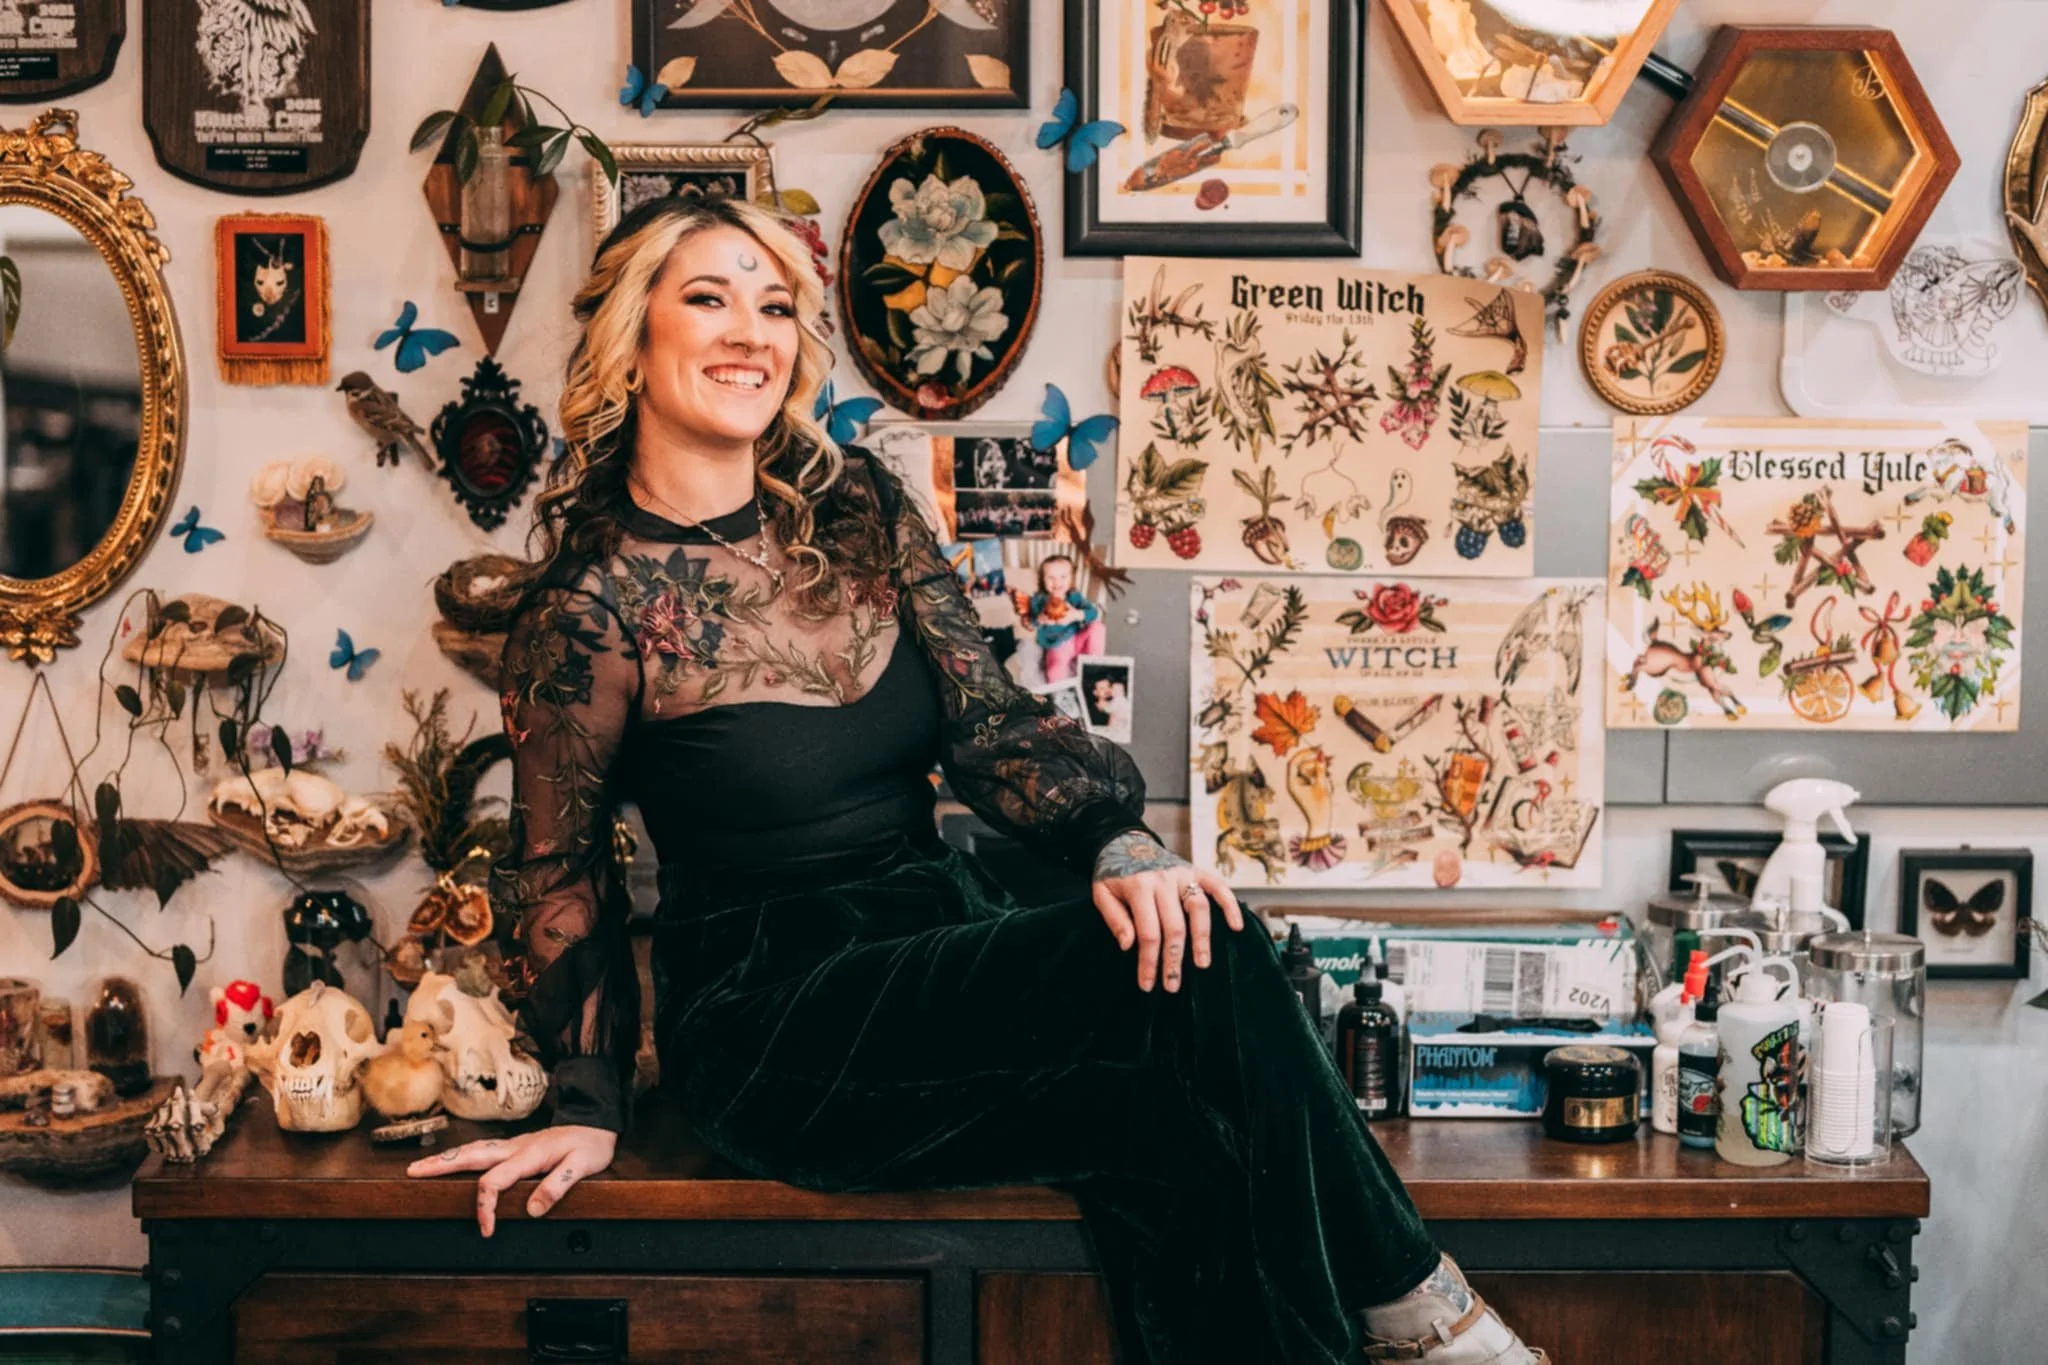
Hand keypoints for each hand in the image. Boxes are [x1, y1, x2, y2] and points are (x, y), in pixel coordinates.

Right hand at [406, 1125, 617, 1236]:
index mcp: (529, 1155)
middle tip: (413, 1173)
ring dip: (447, 1157)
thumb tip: (531, 1209)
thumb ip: (557, 1186)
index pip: (495, 1181)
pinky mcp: (516, 1146)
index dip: (485, 1207)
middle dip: (441, 1165)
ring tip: (421, 1166)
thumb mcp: (582, 1165)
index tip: (486, 1229)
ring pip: (474, 1149)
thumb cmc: (591, 1144)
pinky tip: (454, 1159)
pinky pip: (483, 1149)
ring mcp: (514, 1145)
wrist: (597, 1122)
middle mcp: (516, 1147)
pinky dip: (463, 1154)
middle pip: (471, 1156)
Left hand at [1092, 831, 1244, 993]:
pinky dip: (1230, 905)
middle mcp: (1164, 881)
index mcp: (1139, 887)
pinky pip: (1218, 887)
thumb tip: (1129, 945)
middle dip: (1174, 960)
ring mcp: (1183, 875)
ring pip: (1199, 909)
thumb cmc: (1113, 873)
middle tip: (1173, 985)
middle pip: (1174, 927)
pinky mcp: (1196, 871)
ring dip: (1202, 939)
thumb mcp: (1101, 893)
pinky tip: (1236, 926)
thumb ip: (1114, 919)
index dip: (1148, 962)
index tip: (1147, 984)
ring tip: (1203, 964)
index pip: (1148, 933)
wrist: (1125, 842)